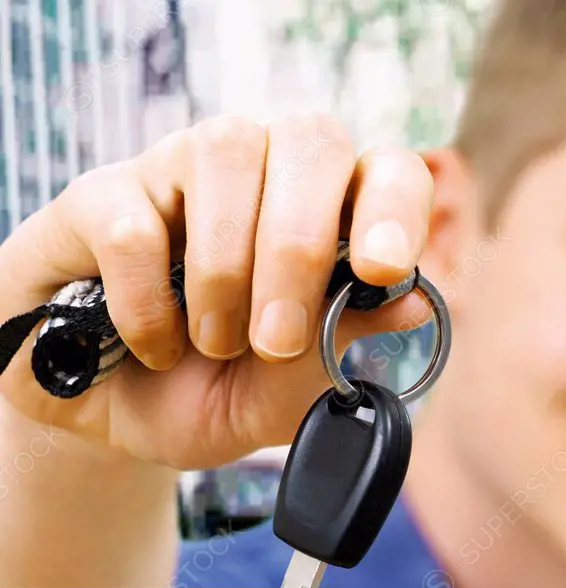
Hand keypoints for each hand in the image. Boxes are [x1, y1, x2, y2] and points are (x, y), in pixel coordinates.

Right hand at [0, 115, 433, 468]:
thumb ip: (346, 343)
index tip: (381, 269)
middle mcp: (263, 171)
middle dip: (301, 246)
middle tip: (278, 338)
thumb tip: (417, 302)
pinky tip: (155, 345)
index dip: (395, 206)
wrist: (114, 420)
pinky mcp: (98, 197)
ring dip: (228, 267)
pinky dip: (148, 300)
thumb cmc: (215, 391)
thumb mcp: (288, 389)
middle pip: (311, 140)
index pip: (387, 170)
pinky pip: (132, 220)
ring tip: (217, 344)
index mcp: (328, 212)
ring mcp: (179, 171)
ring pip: (225, 152)